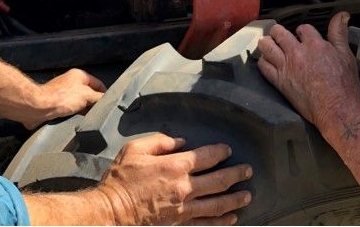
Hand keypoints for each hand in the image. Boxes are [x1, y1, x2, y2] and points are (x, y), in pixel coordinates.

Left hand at [26, 68, 105, 128]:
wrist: (40, 108)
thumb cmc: (64, 98)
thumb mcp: (87, 96)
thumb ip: (99, 97)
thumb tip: (107, 100)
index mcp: (79, 75)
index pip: (98, 83)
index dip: (105, 93)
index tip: (109, 104)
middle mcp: (71, 81)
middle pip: (89, 92)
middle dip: (94, 102)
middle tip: (100, 113)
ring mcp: (63, 92)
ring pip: (80, 101)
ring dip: (84, 109)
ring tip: (90, 118)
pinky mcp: (57, 102)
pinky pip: (71, 108)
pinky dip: (76, 113)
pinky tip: (78, 119)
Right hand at [96, 133, 252, 224]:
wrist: (111, 213)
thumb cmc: (121, 180)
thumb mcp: (135, 149)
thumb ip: (160, 142)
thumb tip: (180, 141)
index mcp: (175, 166)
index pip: (207, 156)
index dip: (220, 152)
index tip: (228, 150)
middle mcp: (184, 188)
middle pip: (219, 180)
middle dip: (236, 174)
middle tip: (248, 171)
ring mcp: (184, 209)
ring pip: (218, 205)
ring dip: (235, 199)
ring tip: (247, 195)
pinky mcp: (180, 225)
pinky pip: (207, 224)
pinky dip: (222, 221)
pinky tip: (232, 218)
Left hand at [257, 12, 359, 130]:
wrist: (336, 109)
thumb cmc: (344, 85)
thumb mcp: (346, 54)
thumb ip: (339, 33)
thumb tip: (342, 15)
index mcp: (314, 44)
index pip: (302, 28)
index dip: (302, 31)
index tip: (302, 35)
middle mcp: (297, 52)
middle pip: (279, 33)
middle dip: (278, 31)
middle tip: (278, 34)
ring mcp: (286, 67)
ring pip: (267, 46)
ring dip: (266, 42)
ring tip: (267, 43)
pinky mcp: (279, 82)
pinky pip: (264, 67)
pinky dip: (263, 61)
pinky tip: (266, 61)